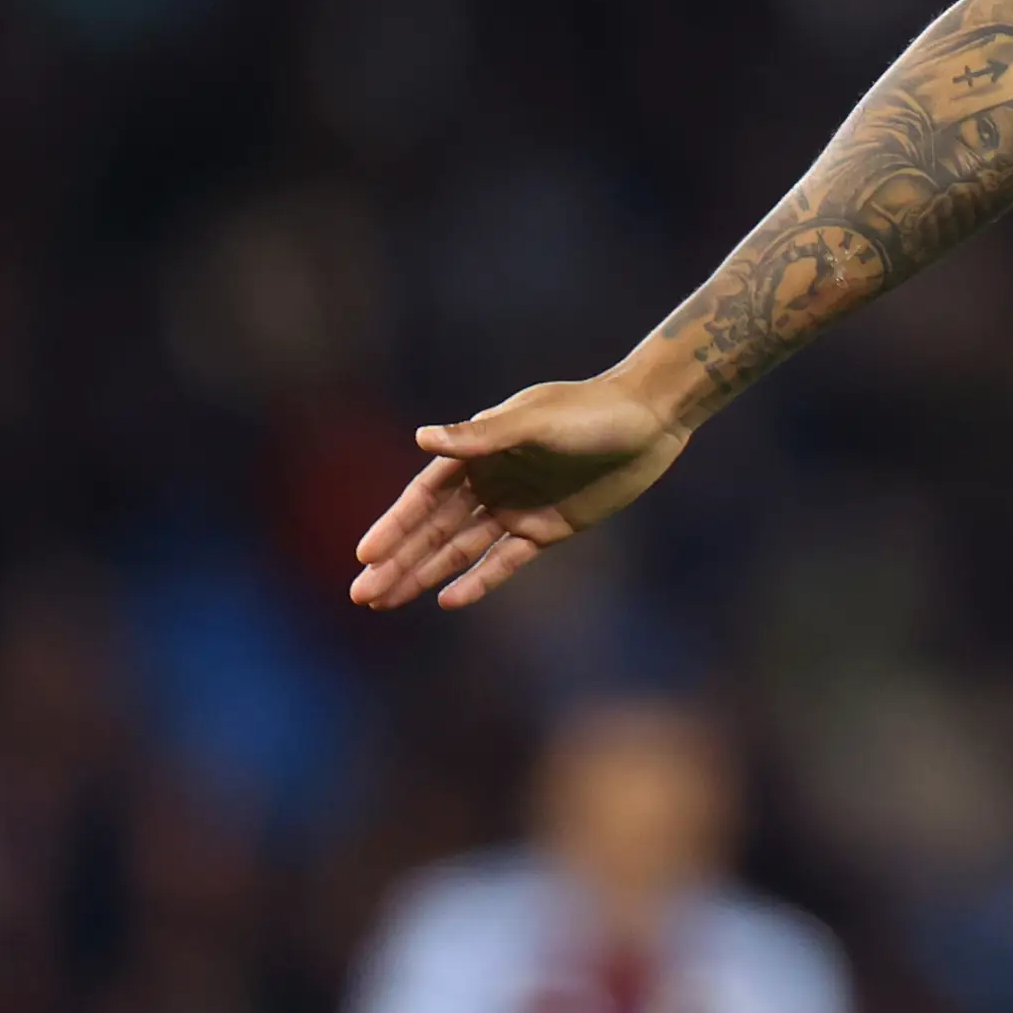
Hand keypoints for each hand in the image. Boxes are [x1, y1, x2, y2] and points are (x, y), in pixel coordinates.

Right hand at [349, 372, 690, 609]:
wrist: (650, 419)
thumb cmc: (591, 411)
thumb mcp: (536, 421)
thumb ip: (482, 435)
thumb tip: (421, 437)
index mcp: (479, 450)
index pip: (425, 496)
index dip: (395, 525)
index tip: (365, 555)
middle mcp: (490, 480)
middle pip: (434, 528)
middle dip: (398, 560)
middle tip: (362, 595)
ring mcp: (516, 506)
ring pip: (460, 548)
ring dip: (425, 573)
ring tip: (387, 601)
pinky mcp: (546, 528)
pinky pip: (504, 560)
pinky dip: (477, 579)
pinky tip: (447, 600)